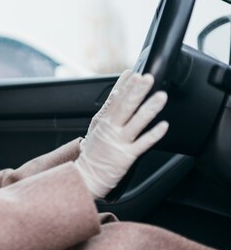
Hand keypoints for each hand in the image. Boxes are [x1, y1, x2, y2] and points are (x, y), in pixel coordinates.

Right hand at [75, 73, 168, 198]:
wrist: (85, 177)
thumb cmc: (92, 155)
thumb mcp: (95, 130)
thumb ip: (107, 114)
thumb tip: (116, 96)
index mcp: (103, 122)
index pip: (114, 99)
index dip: (124, 85)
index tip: (133, 72)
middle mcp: (110, 129)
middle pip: (125, 106)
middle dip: (137, 90)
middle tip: (148, 77)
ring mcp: (118, 142)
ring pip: (137, 122)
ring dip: (149, 108)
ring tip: (161, 96)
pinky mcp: (126, 156)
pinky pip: (143, 143)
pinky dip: (154, 134)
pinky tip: (163, 126)